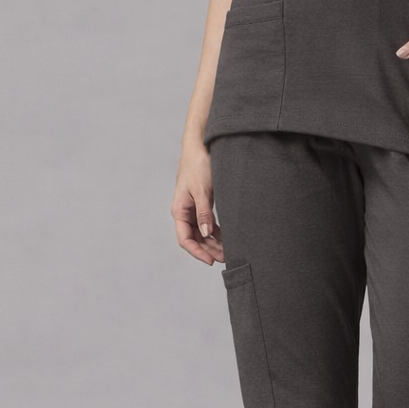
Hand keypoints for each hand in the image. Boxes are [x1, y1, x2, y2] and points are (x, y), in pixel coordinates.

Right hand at [172, 143, 224, 264]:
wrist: (200, 146)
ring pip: (202, 232)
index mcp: (180, 210)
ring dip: (213, 242)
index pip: (185, 239)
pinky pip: (207, 223)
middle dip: (208, 250)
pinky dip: (216, 232)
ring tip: (228, 250)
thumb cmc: (198, 165)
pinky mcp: (202, 203)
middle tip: (225, 258)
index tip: (211, 261)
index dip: (197, 252)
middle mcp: (184, 211)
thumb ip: (204, 213)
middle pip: (194, 238)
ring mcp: (193, 208)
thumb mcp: (202, 191)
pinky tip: (227, 237)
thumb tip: (206, 234)